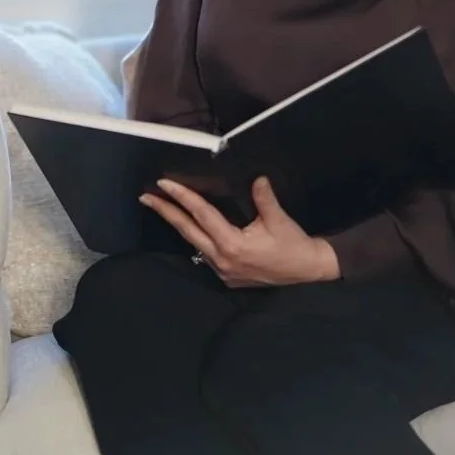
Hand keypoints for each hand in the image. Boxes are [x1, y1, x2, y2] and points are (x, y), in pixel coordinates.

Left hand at [139, 176, 340, 286]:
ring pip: (194, 242)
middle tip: (146, 197)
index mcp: (232, 244)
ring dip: (178, 224)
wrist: (308, 273)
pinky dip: (194, 237)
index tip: (164, 184)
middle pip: (188, 231)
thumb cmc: (293, 246)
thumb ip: (264, 198)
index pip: (201, 215)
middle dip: (166, 212)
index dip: (182, 198)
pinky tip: (188, 227)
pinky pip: (204, 253)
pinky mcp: (227, 277)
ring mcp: (222, 271)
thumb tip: (255, 178)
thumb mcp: (279, 220)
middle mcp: (222, 259)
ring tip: (162, 207)